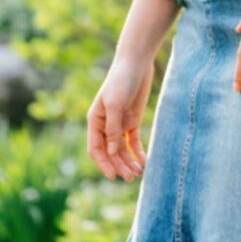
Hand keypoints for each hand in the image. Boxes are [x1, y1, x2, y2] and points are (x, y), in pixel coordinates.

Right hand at [86, 58, 154, 180]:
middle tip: (131, 177)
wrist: (137, 63)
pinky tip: (144, 160)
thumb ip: (113, 128)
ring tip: (138, 173)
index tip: (113, 176)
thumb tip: (113, 152)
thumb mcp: (115, 104)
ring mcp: (119, 123)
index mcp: (95, 121)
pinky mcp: (132, 120)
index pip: (96, 148)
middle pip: (110, 152)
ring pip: (122, 149)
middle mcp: (105, 125)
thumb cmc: (121, 81)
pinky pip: (133, 141)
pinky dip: (137, 152)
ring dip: (129, 162)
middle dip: (119, 165)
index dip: (103, 163)